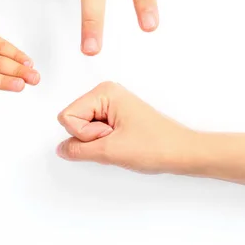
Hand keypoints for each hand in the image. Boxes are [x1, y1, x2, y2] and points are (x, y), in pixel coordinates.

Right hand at [57, 82, 194, 173]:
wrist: (183, 152)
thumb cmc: (156, 145)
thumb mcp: (110, 151)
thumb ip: (78, 150)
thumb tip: (62, 149)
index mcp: (104, 91)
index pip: (67, 116)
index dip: (84, 134)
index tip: (109, 135)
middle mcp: (106, 94)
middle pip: (74, 120)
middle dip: (91, 137)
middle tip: (117, 139)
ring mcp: (111, 106)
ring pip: (83, 128)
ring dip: (99, 142)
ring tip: (122, 142)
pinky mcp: (116, 118)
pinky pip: (95, 133)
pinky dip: (105, 143)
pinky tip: (122, 144)